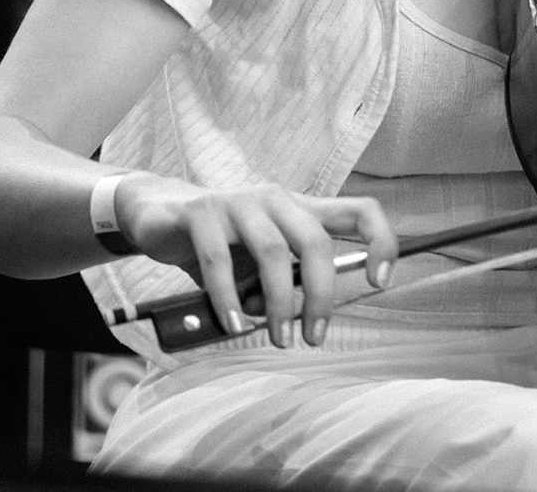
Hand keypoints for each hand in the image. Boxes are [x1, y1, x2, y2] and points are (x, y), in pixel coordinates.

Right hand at [115, 175, 397, 348]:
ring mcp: (237, 202)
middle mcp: (274, 199)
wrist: (156, 213)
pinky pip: (218, 259)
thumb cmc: (220, 242)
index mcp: (299, 209)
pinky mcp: (200, 212)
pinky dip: (228, 297)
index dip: (380, 240)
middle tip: (314, 336)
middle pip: (315, 240)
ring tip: (277, 337)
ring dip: (277, 302)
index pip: (358, 210)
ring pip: (271, 252)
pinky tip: (232, 324)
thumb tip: (300, 318)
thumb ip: (284, 281)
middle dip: (321, 294)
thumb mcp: (258, 261)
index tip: (380, 281)